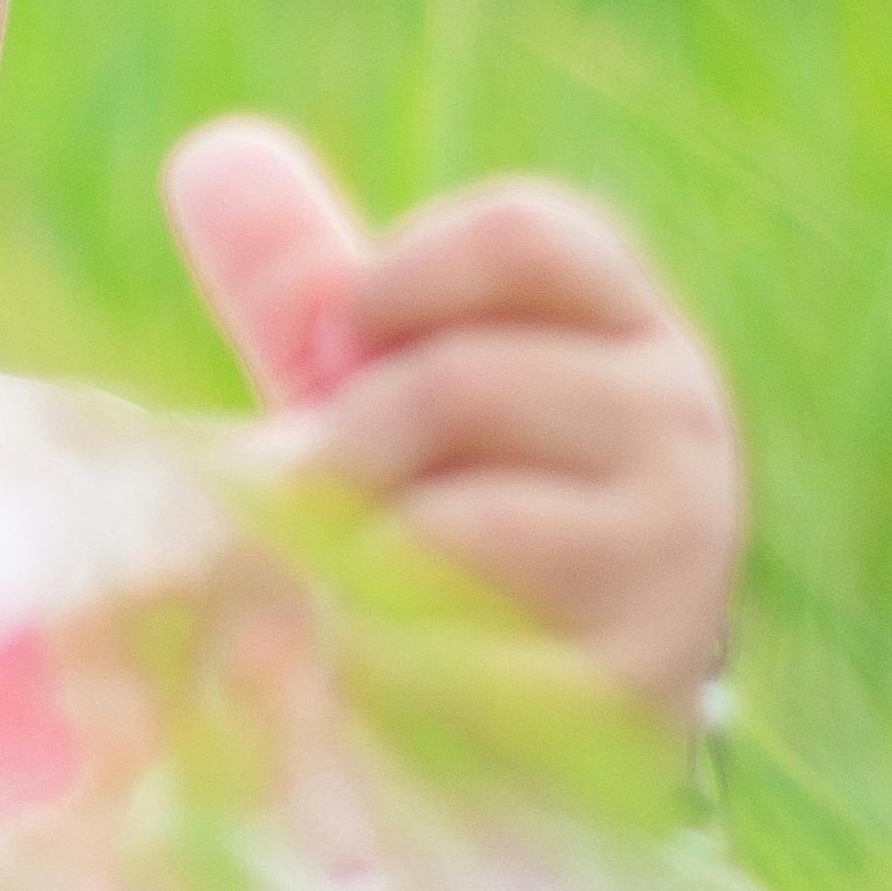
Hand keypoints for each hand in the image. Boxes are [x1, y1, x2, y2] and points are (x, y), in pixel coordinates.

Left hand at [163, 115, 743, 725]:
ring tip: (363, 592)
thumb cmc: (449, 530)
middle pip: (459, 381)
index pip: (522, 236)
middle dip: (348, 446)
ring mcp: (669, 564)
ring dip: (359, 563)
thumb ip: (308, 286)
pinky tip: (388, 676)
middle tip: (335, 505)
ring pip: (454, 525)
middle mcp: (680, 430)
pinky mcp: (628, 692)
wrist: (541, 736)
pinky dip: (381, 666)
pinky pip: (454, 657)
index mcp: (628, 330)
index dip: (392, 280)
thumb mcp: (384, 395)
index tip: (342, 347)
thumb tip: (212, 153)